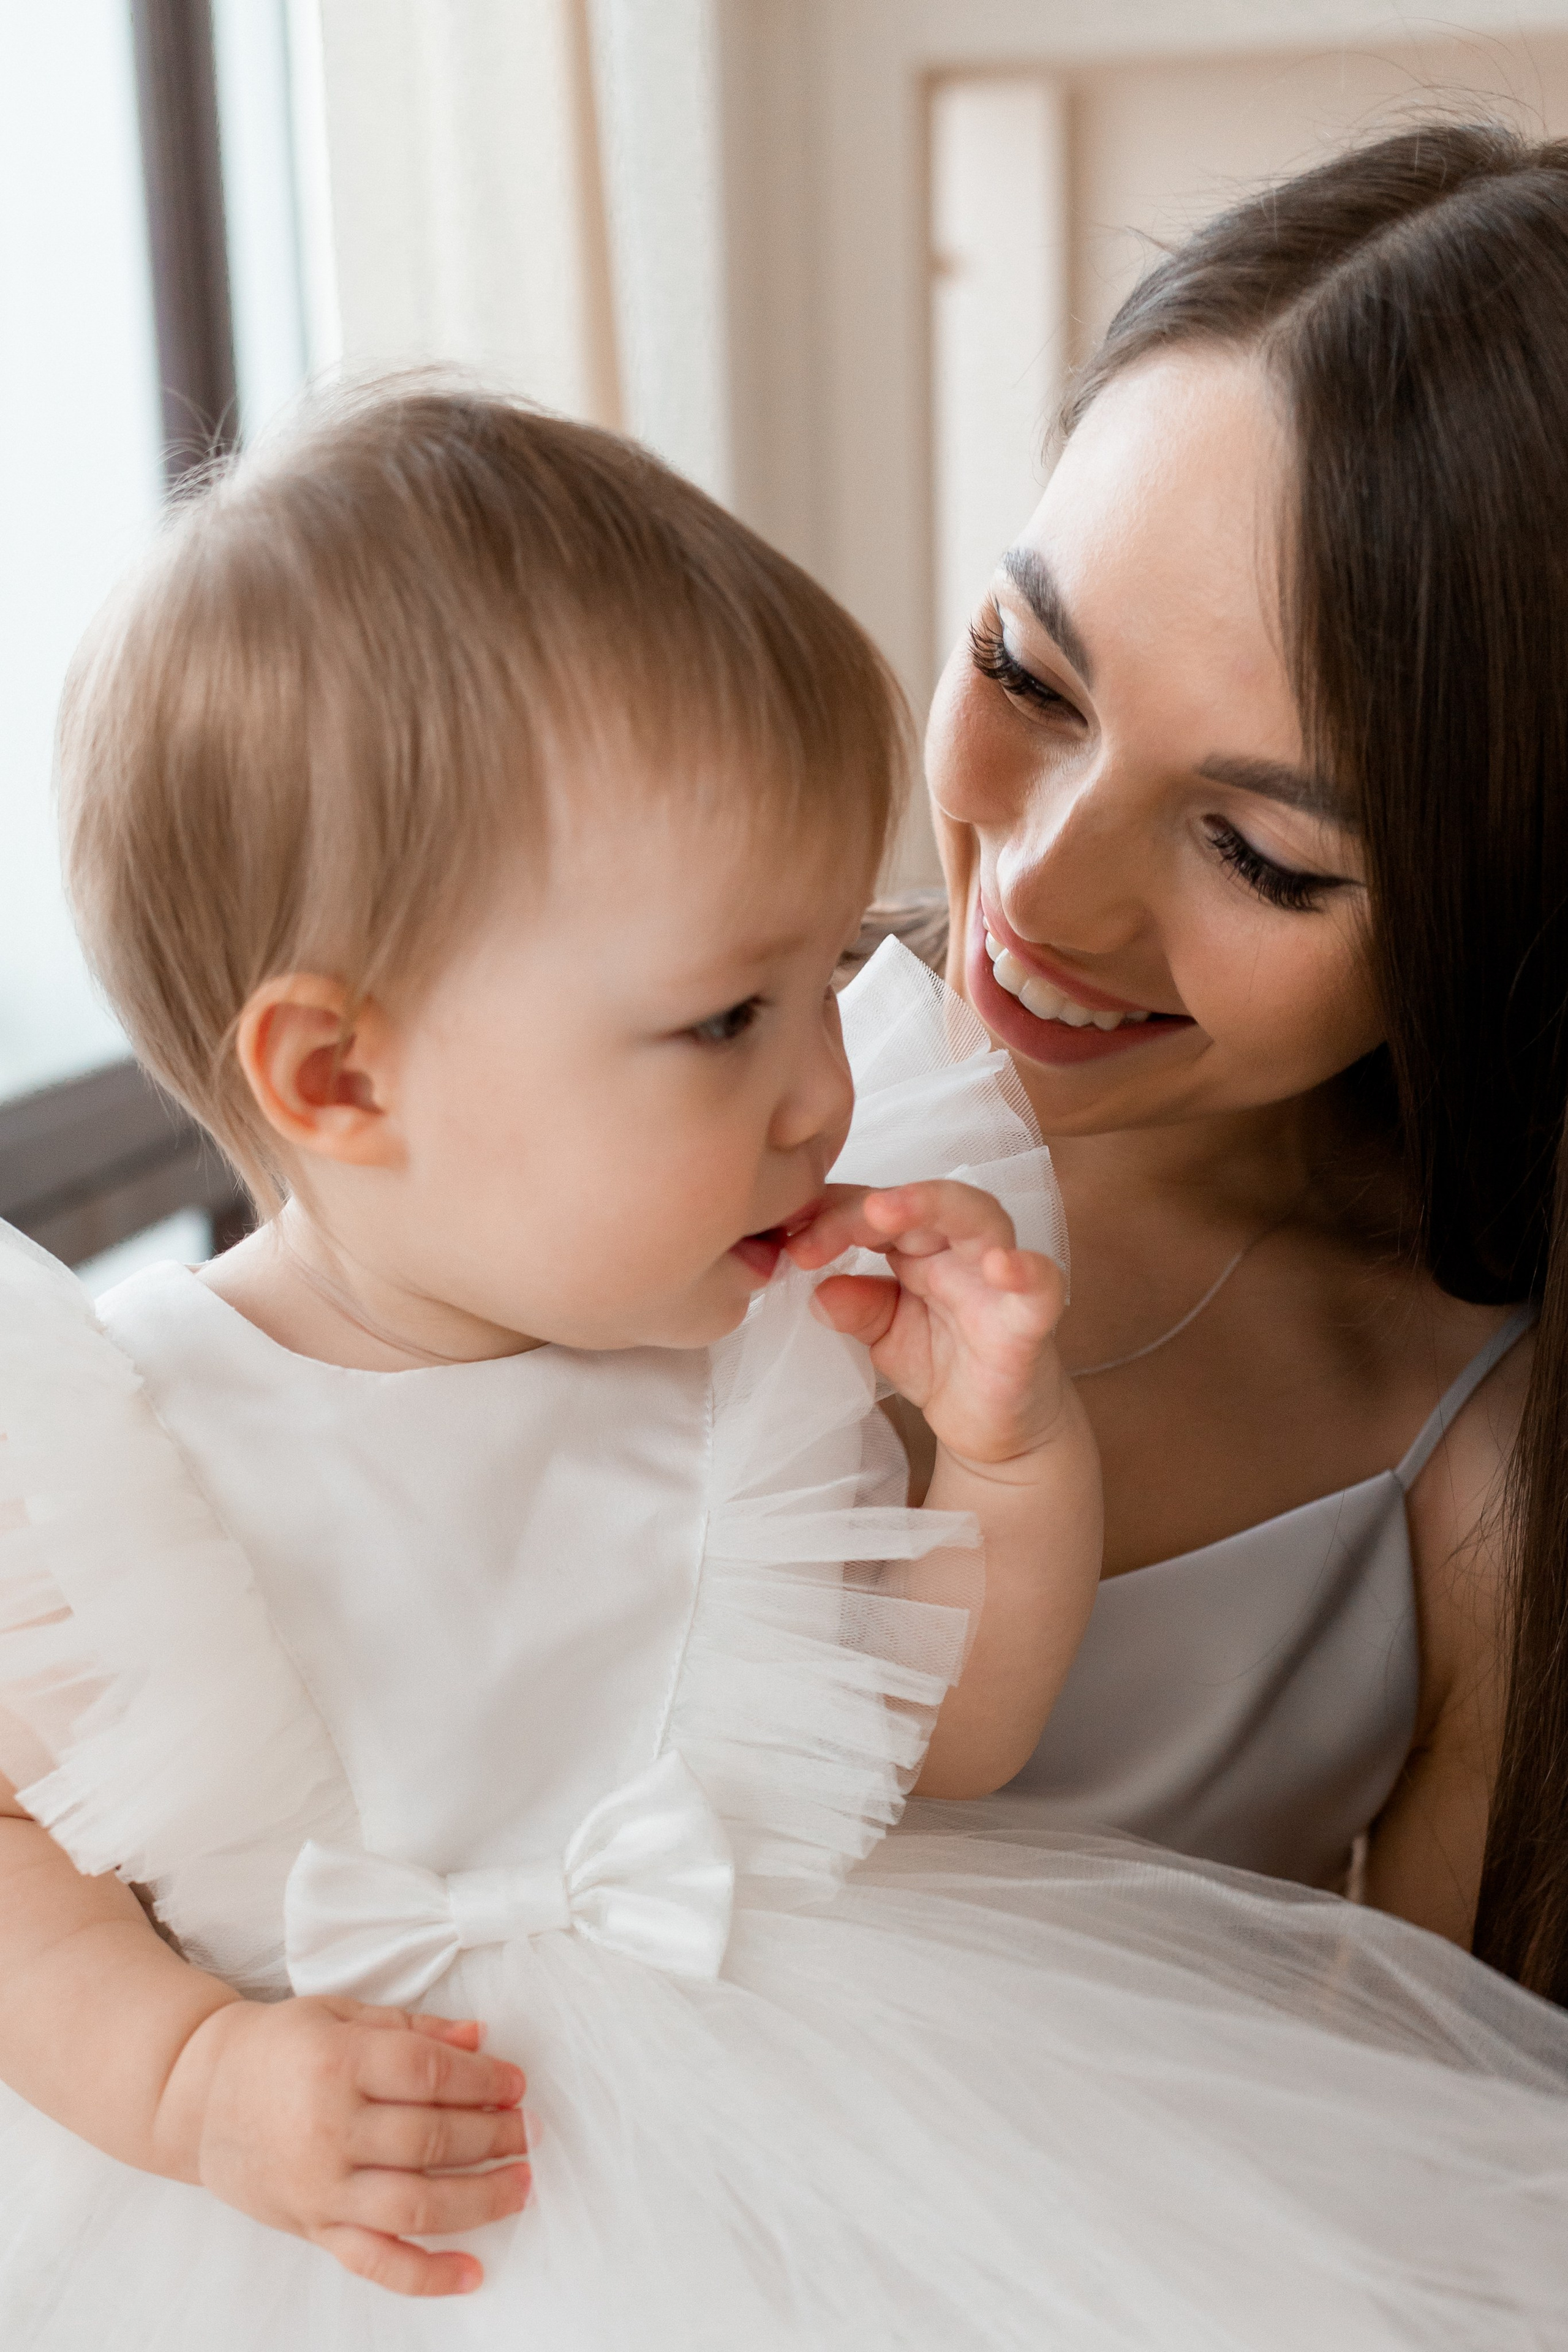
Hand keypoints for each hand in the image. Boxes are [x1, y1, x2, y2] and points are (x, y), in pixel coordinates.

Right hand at [157, 1995, 529, 2296]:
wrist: (198, 2098)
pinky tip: (472, 2273)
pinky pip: (375, 2261)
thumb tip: (479, 2037)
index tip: (518, 2083)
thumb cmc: (279, 2047)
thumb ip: (412, 2026)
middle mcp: (329, 2129)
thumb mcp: (340, 2014)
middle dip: (494, 2134)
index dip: (484, 2078)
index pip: (430, 2073)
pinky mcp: (313, 2228)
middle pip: (432, 2137)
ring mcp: (321, 2187)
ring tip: (521, 2185)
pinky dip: (427, 2275)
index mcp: (338, 2062)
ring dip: (480, 2198)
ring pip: (415, 2203)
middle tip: (531, 2131)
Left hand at [786, 1181, 1068, 1471]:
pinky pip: (1040, 1285)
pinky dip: (1026, 1270)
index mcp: (919, 1248)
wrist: (997, 1429)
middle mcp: (959, 1251)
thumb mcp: (884, 1335)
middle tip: (824, 1222)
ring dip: (934, 1205)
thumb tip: (817, 1291)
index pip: (875, 1211)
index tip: (787, 1244)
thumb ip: (856, 1307)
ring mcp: (997, 1280)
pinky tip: (1002, 1266)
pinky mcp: (1030, 1319)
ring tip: (886, 1210)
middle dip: (874, 1201)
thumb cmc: (945, 1365)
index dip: (830, 1218)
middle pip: (925, 1201)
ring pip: (981, 1219)